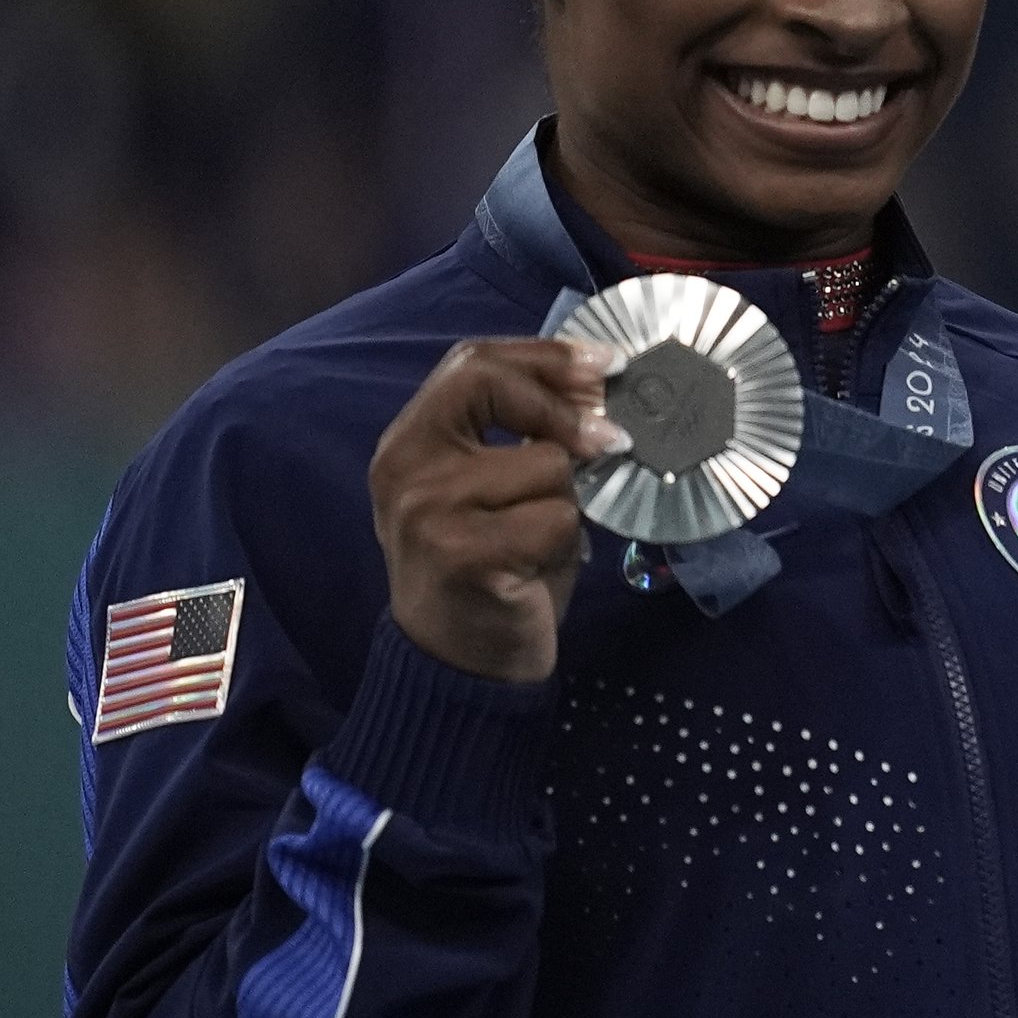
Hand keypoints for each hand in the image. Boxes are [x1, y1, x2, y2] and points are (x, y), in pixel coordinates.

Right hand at [368, 339, 624, 683]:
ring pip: (545, 462)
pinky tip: (538, 566)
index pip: (472, 361)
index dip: (547, 356)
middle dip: (565, 409)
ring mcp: (426, 509)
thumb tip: (603, 384)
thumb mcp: (495, 486)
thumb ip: (526, 433)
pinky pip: (554, 518)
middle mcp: (404, 465)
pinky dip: (565, 541)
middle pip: (491, 386)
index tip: (607, 365)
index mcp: (411, 440)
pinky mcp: (461, 553)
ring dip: (569, 498)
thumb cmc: (492, 565)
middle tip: (613, 438)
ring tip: (543, 535)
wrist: (458, 661)